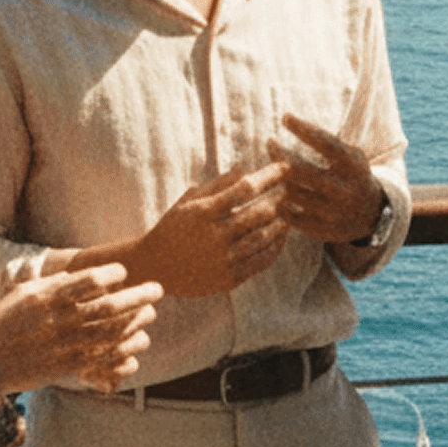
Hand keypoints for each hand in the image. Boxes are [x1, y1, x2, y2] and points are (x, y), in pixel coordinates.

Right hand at [0, 264, 162, 396]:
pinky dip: (127, 350)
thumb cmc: (2, 323)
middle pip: (111, 306)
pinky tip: (138, 342)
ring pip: (114, 334)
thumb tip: (80, 276)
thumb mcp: (23, 293)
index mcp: (48, 297)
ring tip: (151, 314)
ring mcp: (65, 347)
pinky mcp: (69, 369)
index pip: (92, 280)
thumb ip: (53, 283)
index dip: (115, 274)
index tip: (124, 273)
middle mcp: (59, 321)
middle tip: (158, 289)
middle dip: (140, 296)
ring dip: (138, 322)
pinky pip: (106, 359)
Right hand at [136, 165, 289, 297]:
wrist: (155, 267)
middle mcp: (213, 236)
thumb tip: (244, 167)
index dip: (268, 176)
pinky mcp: (228, 279)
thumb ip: (217, 185)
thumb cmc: (173, 227)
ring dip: (281, 224)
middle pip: (258, 214)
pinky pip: (260, 262)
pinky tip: (280, 237)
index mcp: (202, 212)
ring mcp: (221, 260)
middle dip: (280, 200)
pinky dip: (274, 248)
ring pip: (263, 239)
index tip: (285, 166)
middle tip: (292, 191)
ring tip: (289, 213)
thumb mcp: (189, 202)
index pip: (244, 189)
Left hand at [271, 115, 384, 246]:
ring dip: (279, 179)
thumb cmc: (351, 175)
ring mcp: (334, 213)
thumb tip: (287, 120)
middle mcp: (345, 190)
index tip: (285, 117)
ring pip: (292, 193)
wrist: (371, 215)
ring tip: (275, 169)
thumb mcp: (350, 156)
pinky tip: (279, 195)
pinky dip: (281, 204)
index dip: (304, 129)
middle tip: (271, 142)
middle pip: (302, 170)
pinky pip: (291, 217)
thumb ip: (325, 142)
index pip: (326, 144)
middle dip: (281, 155)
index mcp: (354, 168)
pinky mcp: (323, 230)